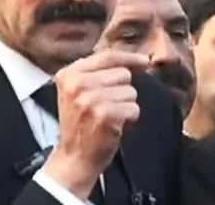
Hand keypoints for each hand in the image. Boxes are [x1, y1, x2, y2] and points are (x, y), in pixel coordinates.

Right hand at [42, 50, 148, 199]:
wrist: (74, 158)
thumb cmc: (81, 124)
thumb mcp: (77, 92)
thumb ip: (98, 72)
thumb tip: (139, 60)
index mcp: (69, 74)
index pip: (107, 56)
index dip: (129, 58)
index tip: (145, 61)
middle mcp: (78, 84)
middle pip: (123, 74)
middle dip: (122, 90)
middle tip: (106, 107)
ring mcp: (91, 99)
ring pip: (131, 92)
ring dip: (126, 106)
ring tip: (108, 118)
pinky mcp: (105, 115)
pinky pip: (134, 108)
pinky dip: (130, 119)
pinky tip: (115, 127)